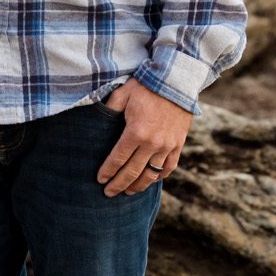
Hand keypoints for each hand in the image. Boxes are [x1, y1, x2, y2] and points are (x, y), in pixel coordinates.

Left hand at [96, 79, 191, 197]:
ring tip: (127, 192)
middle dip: (118, 185)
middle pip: (132, 172)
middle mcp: (152, 143)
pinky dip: (159, 177)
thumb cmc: (146, 86)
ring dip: (138, 186)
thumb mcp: (122, 94)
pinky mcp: (178, 144)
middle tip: (108, 193)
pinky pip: (168, 167)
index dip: (107, 172)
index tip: (100, 180)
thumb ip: (109, 110)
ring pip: (151, 174)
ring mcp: (167, 146)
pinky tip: (150, 180)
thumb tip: (97, 121)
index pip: (117, 159)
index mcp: (135, 132)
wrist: (176, 81)